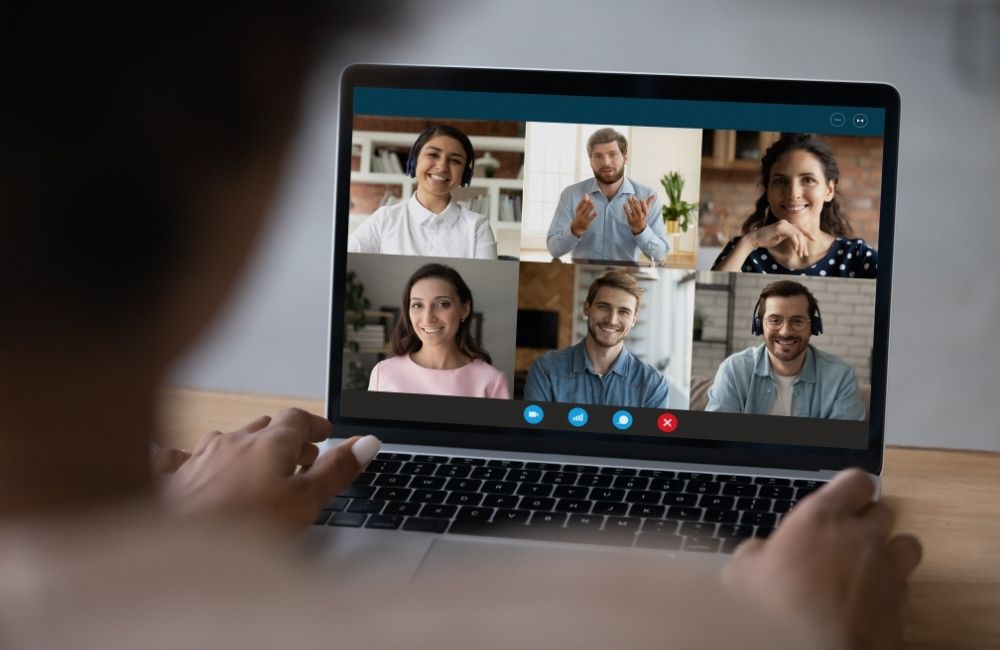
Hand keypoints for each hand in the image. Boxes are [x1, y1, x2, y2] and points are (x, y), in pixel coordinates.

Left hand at [157, 408, 379, 531]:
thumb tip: (367, 442)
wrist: (174, 550)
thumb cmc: (242, 527)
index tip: (325, 434)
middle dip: (283, 440)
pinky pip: (179, 457)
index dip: (314, 425)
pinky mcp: (169, 478)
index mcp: (269, 442)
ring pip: (226, 441)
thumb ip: (337, 469)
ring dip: (244, 450)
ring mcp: (198, 457)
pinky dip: (191, 460)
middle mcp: (232, 440)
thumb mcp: (305, 500)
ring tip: (256, 471)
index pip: (297, 418)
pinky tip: (186, 466)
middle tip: (299, 460)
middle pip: (263, 428)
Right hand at [569, 195, 597, 236]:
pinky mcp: (587, 222)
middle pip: (584, 207)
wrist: (575, 228)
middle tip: (591, 200)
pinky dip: (594, 214)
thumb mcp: (578, 210)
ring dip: (590, 207)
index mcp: (578, 211)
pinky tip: (596, 212)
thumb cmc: (578, 217)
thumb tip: (586, 194)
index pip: (580, 203)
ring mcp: (584, 218)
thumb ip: (582, 203)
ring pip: (588, 211)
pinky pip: (591, 217)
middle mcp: (580, 214)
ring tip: (593, 204)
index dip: (583, 199)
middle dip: (588, 202)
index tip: (586, 195)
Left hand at [624, 194, 655, 234]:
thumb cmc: (643, 215)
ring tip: (629, 198)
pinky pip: (628, 213)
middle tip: (633, 197)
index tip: (640, 199)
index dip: (643, 204)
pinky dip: (626, 209)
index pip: (645, 208)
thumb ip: (649, 202)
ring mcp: (635, 218)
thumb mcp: (647, 209)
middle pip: (638, 208)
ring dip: (630, 204)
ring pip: (633, 210)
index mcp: (646, 213)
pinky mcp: (630, 220)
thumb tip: (654, 195)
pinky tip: (625, 204)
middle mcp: (641, 216)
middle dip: (636, 202)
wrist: (639, 227)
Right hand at [722, 469, 921, 649]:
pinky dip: (891, 589)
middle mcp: (861, 537)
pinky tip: (870, 600)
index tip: (841, 499)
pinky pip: (904, 586)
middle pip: (884, 510)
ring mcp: (886, 571)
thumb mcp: (742, 572)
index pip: (855, 481)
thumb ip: (756, 552)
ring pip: (907, 544)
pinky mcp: (900, 605)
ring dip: (890, 550)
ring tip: (869, 564)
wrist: (811, 649)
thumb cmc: (775, 608)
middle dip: (868, 520)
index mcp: (822, 517)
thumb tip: (757, 554)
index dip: (850, 490)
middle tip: (845, 536)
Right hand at [747, 220, 815, 257]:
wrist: (754, 239)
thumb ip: (788, 237)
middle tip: (805, 254)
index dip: (808, 234)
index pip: (800, 228)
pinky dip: (796, 243)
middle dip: (804, 244)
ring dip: (801, 245)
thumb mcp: (780, 238)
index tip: (814, 239)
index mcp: (786, 224)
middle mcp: (786, 222)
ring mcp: (783, 224)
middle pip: (800, 233)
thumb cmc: (766, 240)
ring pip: (798, 234)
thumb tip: (797, 242)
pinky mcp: (780, 228)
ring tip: (800, 254)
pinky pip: (792, 235)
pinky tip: (796, 249)